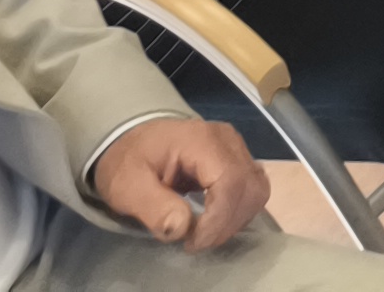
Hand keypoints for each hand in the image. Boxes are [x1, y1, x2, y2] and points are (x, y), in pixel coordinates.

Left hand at [90, 115, 267, 250]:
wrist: (130, 140)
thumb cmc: (128, 161)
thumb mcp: (127, 186)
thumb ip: (153, 206)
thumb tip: (182, 228)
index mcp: (200, 140)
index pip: (230, 182)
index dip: (219, 220)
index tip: (192, 243)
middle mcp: (227, 140)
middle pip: (250, 187)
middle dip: (227, 224)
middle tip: (195, 241)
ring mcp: (236, 147)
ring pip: (257, 189)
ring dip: (236, 220)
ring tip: (204, 233)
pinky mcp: (238, 158)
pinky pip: (253, 188)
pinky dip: (239, 211)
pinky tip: (215, 220)